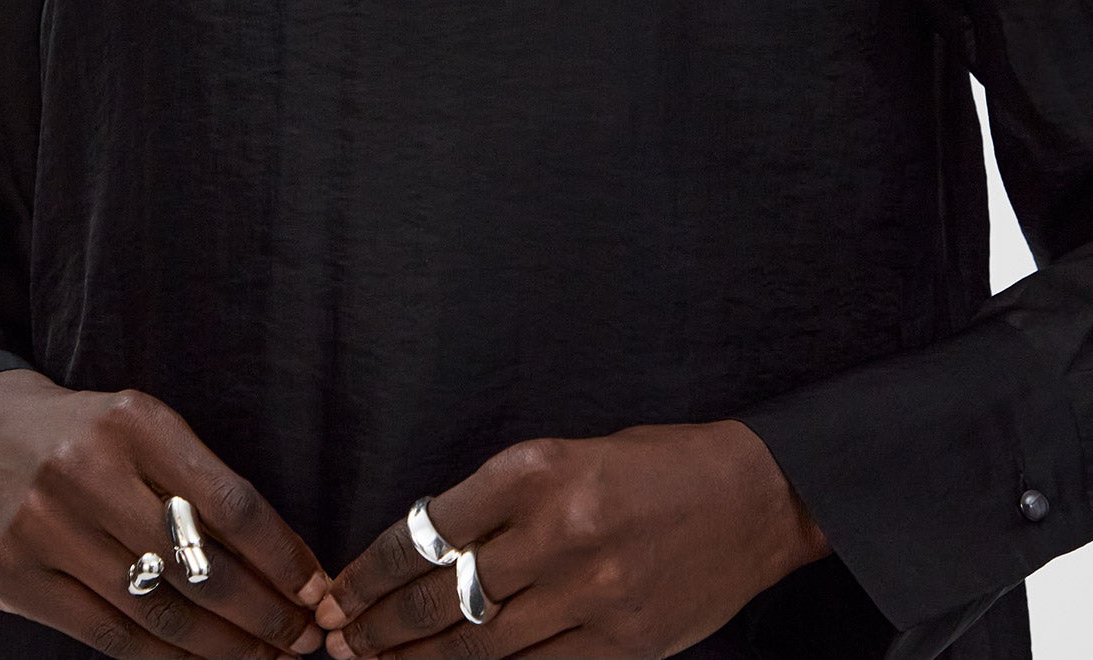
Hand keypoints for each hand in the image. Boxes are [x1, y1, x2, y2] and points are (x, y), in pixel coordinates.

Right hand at [0, 369, 331, 656]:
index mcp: (136, 421)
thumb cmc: (88, 433)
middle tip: (303, 639)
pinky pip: (108, 635)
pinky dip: (165, 657)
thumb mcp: (146, 427)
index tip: (316, 588)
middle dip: (262, 612)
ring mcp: (47, 527)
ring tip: (264, 656)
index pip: (229, 502)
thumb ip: (201, 483)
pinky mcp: (16, 577)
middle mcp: (90, 471)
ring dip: (221, 645)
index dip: (280, 555)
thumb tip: (284, 561)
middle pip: (197, 565)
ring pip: (156, 610)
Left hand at [309, 419, 830, 657]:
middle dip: (377, 626)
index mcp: (538, 469)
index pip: (427, 529)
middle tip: (337, 644)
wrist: (756, 496)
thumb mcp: (572, 452)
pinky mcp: (621, 646)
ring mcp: (591, 596)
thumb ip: (504, 500)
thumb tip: (426, 555)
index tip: (337, 594)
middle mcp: (558, 532)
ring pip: (477, 647)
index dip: (369, 570)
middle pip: (441, 597)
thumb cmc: (657, 463)